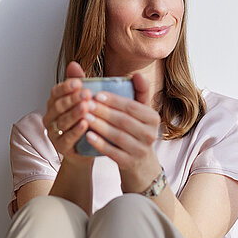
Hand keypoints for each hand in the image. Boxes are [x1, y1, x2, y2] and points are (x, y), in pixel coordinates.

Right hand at [42, 61, 94, 163]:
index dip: (66, 87)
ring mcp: (54, 133)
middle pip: (59, 106)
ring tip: (86, 107)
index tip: (78, 82)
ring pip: (63, 121)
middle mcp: (51, 117)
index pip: (56, 92)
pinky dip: (76, 131)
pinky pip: (67, 138)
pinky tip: (85, 124)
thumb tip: (74, 64)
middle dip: (72, 99)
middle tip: (86, 93)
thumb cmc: (85, 120)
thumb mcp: (83, 99)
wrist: (87, 147)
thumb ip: (78, 82)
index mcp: (54, 103)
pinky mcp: (61, 147)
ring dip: (74, 113)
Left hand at [82, 73, 163, 191]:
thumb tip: (138, 74)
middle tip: (86, 104)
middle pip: (124, 121)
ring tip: (84, 117)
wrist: (140, 163)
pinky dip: (100, 144)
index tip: (97, 94)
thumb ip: (139, 92)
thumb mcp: (141, 112)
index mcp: (153, 118)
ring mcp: (140, 150)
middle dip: (104, 112)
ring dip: (99, 126)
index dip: (114, 100)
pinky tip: (88, 136)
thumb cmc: (136, 131)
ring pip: (118, 136)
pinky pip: (113, 152)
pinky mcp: (129, 163)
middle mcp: (150, 134)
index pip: (132, 107)